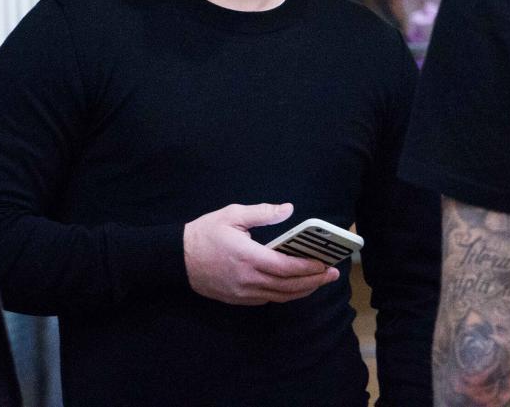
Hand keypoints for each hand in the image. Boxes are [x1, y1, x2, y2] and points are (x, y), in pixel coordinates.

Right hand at [183, 202, 339, 305]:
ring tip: (319, 281)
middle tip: (332, 275)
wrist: (178, 258)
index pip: (285, 267)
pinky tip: (294, 286)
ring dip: (303, 291)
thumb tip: (288, 209)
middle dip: (313, 281)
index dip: (308, 267)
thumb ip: (262, 213)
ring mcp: (243, 292)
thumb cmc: (205, 233)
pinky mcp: (239, 299)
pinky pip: (268, 299)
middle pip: (288, 286)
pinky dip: (285, 295)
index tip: (325, 263)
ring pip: (280, 296)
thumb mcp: (232, 215)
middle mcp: (248, 279)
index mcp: (248, 257)